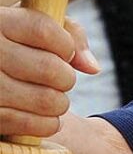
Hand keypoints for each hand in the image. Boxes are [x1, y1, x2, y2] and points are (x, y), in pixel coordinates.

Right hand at [0, 8, 97, 138]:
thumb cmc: (17, 46)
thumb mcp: (36, 28)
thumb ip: (70, 35)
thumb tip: (93, 68)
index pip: (43, 31)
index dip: (65, 46)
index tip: (64, 54)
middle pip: (49, 68)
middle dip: (66, 78)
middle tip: (61, 81)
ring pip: (45, 100)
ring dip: (60, 103)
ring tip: (53, 99)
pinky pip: (28, 125)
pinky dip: (47, 124)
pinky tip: (45, 118)